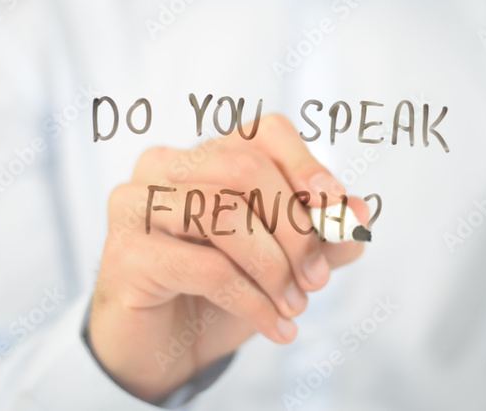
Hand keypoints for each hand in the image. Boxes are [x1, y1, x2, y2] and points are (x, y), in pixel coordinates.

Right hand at [87, 114, 368, 402]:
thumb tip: (360, 214)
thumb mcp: (281, 263)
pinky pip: (207, 268)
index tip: (338, 213)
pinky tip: (275, 327)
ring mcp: (135, 205)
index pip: (264, 133)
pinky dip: (253, 301)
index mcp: (202, 156)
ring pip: (224, 214)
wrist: (161, 353)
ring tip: (295, 306)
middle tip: (317, 279)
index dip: (307, 166)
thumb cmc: (217, 295)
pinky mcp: (125, 253)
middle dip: (295, 228)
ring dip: (274, 268)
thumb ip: (321, 236)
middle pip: (246, 170)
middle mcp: (163, 167)